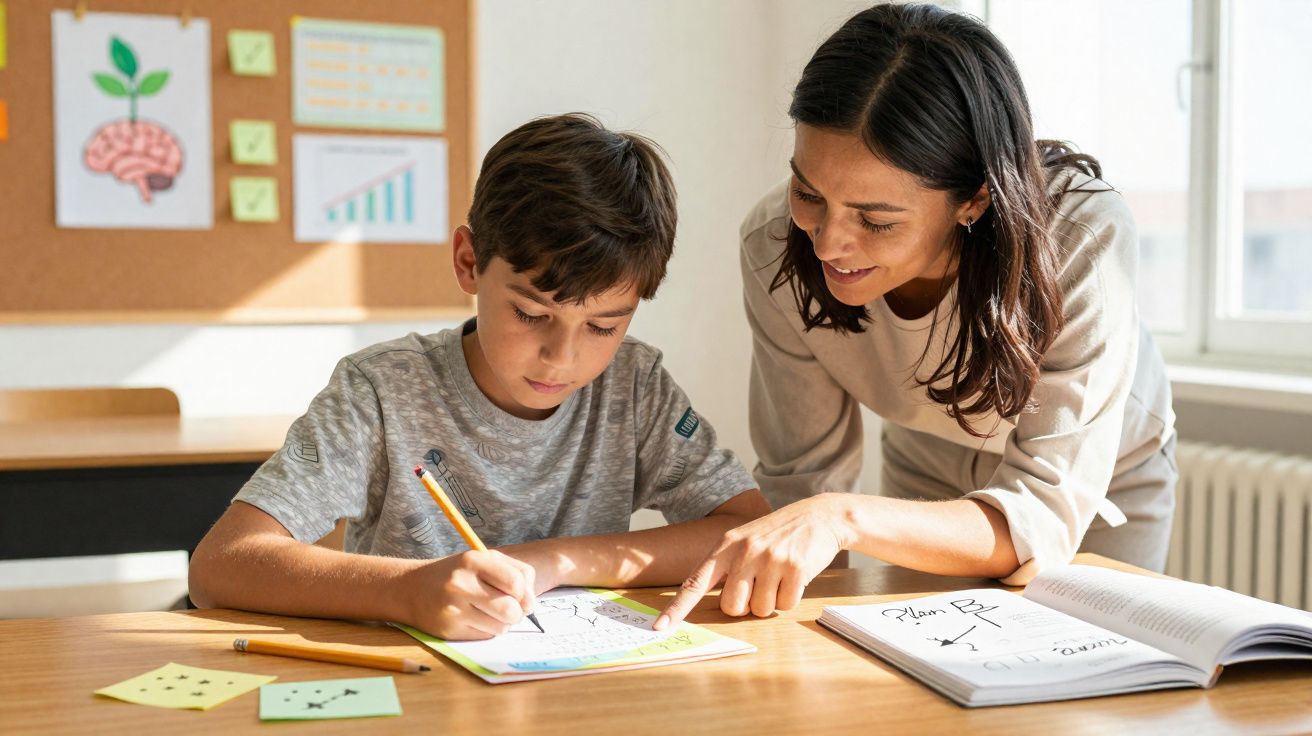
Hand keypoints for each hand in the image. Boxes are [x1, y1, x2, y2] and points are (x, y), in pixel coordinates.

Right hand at [406, 549, 536, 639]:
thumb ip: (516, 573)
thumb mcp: (484, 560)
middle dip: (516, 613)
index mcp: (473, 560)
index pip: (516, 582)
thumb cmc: (456, 573)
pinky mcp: (448, 631)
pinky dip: (487, 631)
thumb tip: (530, 605)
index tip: (519, 596)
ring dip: (502, 624)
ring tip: (489, 613)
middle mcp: (461, 584)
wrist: (410, 589)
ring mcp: (453, 609)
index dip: (525, 593)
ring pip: (500, 628)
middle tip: (509, 609)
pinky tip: (474, 619)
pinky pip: (485, 637)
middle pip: (510, 610)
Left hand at [654, 493, 853, 629]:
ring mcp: (770, 559)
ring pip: (760, 610)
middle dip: (746, 605)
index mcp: (725, 546)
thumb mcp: (744, 541)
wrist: (817, 516)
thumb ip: (726, 567)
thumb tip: (718, 604)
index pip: (695, 582)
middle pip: (732, 606)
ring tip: (779, 576)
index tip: (659, 628)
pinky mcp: (795, 567)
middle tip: (759, 585)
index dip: (676, 608)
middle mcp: (744, 551)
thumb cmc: (775, 535)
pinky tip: (794, 577)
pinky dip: (790, 598)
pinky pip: (785, 605)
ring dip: (771, 601)